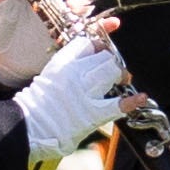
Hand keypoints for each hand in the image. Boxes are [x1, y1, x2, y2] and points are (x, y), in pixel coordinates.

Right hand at [13, 35, 129, 161]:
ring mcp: (84, 93)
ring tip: (120, 83)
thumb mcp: (50, 76)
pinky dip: (132, 101)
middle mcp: (74, 73)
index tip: (105, 45)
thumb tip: (87, 58)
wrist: (28, 126)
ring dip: (119, 76)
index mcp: (62, 62)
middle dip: (112, 62)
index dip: (100, 43)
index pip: (88, 43)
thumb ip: (68, 66)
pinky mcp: (92, 113)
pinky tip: (141, 98)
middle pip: (104, 56)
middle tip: (113, 72)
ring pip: (112, 72)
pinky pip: (118, 104)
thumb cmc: (37, 105)